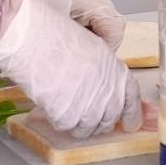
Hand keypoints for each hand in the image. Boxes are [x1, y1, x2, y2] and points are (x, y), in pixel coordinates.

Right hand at [0, 0, 142, 137]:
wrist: (33, 39)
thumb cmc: (55, 35)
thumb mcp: (90, 48)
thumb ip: (101, 71)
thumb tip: (99, 89)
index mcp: (115, 69)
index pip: (131, 98)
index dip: (132, 114)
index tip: (130, 125)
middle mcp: (108, 90)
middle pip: (109, 118)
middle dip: (99, 122)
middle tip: (84, 116)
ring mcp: (89, 106)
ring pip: (88, 129)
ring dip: (77, 124)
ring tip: (63, 106)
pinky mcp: (68, 117)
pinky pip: (67, 127)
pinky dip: (58, 120)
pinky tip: (51, 104)